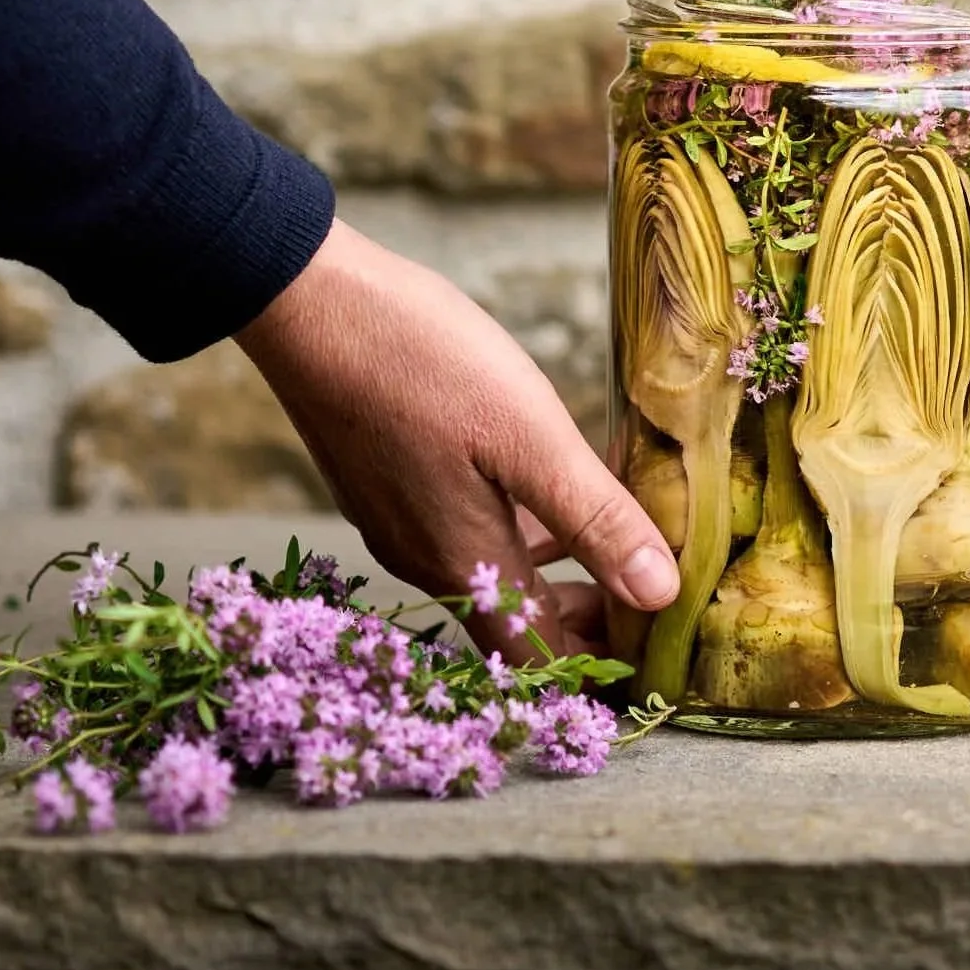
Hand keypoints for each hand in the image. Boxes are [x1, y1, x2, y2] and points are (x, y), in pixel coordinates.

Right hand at [234, 219, 679, 657]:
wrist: (309, 303)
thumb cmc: (421, 361)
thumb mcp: (529, 438)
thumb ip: (594, 518)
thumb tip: (659, 596)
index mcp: (466, 563)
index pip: (540, 656)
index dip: (600, 666)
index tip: (656, 653)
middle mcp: (425, 559)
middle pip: (516, 622)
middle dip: (586, 621)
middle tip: (653, 600)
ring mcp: (399, 521)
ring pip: (493, 577)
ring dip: (557, 575)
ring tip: (619, 547)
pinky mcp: (388, 483)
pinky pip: (467, 534)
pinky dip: (522, 533)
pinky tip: (549, 495)